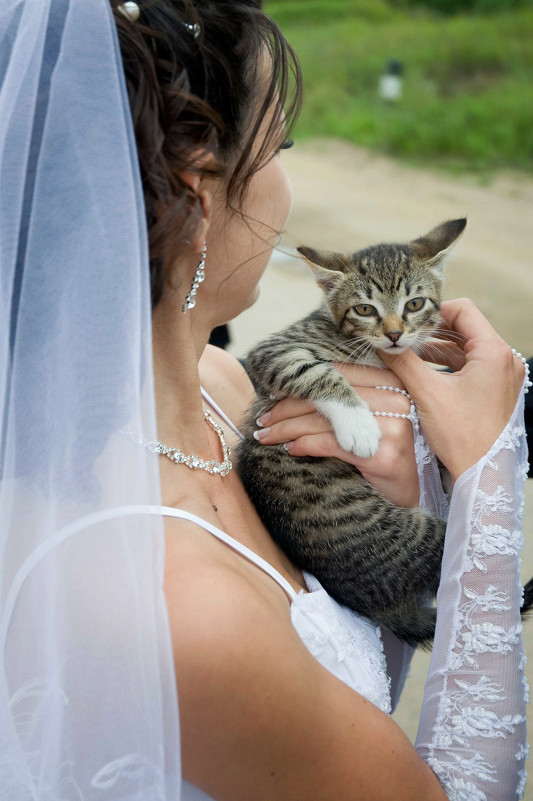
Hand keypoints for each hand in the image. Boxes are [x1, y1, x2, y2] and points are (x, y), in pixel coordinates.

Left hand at [254, 365, 419, 507]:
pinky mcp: (382, 453)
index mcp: (393, 382)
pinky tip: (290, 449)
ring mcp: (392, 426)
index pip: (338, 375)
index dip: (303, 383)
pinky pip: (330, 443)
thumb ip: (347, 399)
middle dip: (287, 408)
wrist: (408, 494)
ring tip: (266, 435)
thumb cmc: (383, 452)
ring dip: (287, 428)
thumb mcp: (371, 418)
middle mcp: (396, 399)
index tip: (275, 394)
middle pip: (327, 396)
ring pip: (324, 420)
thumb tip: (294, 388)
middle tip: (263, 419)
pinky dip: (304, 445)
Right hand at [378, 298, 525, 482]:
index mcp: (493, 352)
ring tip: (408, 356)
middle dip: (431, 332)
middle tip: (404, 339)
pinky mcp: (496, 391)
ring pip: (465, 349)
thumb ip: (404, 362)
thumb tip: (384, 343)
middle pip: (464, 328)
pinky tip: (423, 374)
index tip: (408, 325)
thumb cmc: (462, 436)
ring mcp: (502, 376)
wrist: (483, 473)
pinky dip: (447, 366)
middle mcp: (504, 359)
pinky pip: (470, 367)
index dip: (432, 313)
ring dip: (436, 350)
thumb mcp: (427, 393)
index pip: (462, 310)